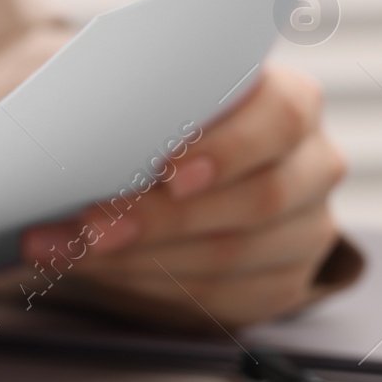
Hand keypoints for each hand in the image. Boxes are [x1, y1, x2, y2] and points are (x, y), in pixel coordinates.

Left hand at [17, 65, 347, 328]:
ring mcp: (303, 228)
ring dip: (140, 256)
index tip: (168, 169)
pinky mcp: (279, 280)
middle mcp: (311, 164)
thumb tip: (79, 114)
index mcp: (289, 102)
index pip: (281, 118)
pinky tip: (98, 268)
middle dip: (164, 217)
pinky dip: (148, 284)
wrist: (153, 170)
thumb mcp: (138, 89)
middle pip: (258, 198)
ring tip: (70, 247)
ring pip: (232, 254)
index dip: (228, 146)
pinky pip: (220, 294)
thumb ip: (126, 87)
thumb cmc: (147, 117)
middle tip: (93, 225)